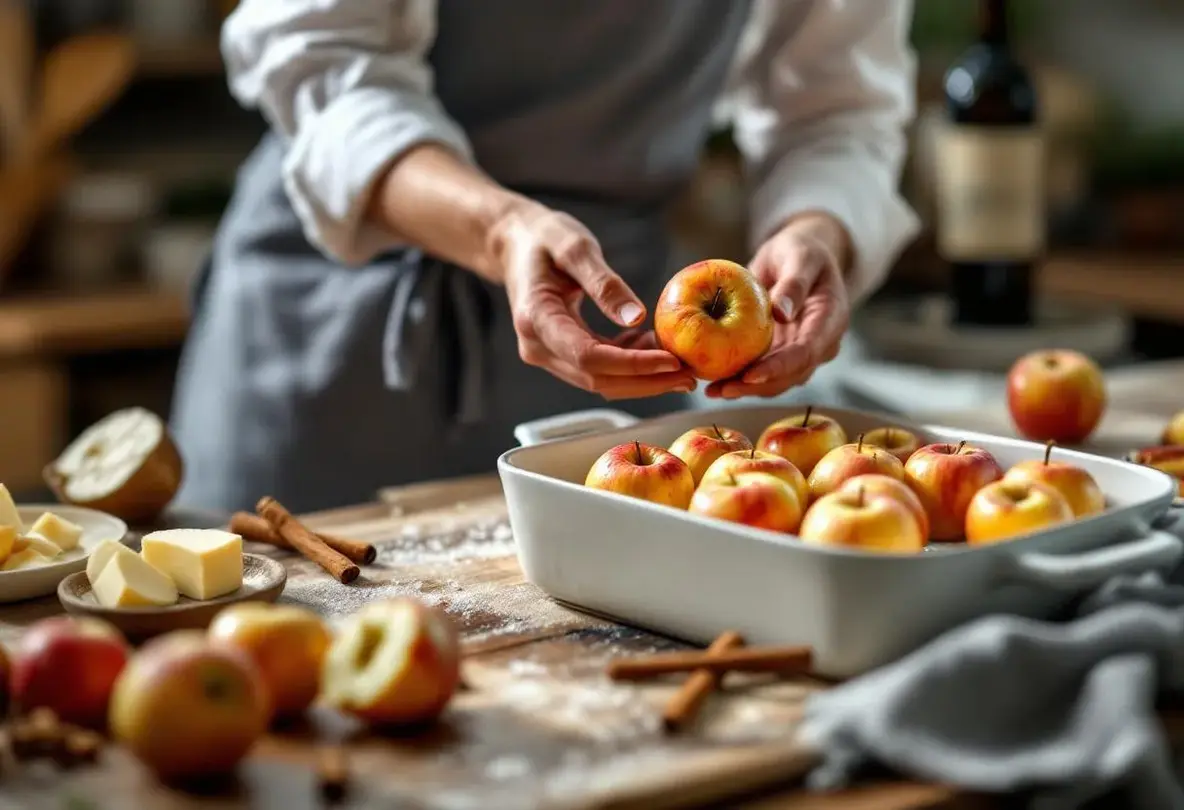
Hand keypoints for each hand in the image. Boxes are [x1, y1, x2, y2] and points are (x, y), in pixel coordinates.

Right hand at [492, 201, 696, 399]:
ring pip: (600, 380)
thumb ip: (603, 283)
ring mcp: (547, 354)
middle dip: (646, 381)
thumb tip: (637, 318)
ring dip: (641, 377)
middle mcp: (538, 347)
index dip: (633, 365)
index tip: (672, 362)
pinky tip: (652, 346)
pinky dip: (629, 364)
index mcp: (537, 319)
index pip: (589, 357)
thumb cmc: (543, 238)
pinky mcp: (559, 353)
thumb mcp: (574, 247)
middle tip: (689, 375)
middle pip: (597, 379)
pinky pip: (598, 368)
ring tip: (680, 363)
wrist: (514, 244)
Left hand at [705, 213, 851, 399]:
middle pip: (792, 374)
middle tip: (721, 390)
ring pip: (778, 381)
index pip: (807, 351)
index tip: (750, 375)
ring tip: (712, 391)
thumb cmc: (801, 251)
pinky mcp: (784, 354)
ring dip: (746, 389)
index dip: (779, 367)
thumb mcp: (800, 256)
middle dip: (756, 387)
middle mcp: (821, 343)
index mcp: (832, 319)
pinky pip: (765, 373)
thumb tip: (782, 313)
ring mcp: (804, 352)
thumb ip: (794, 283)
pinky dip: (742, 379)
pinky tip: (715, 382)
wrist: (803, 258)